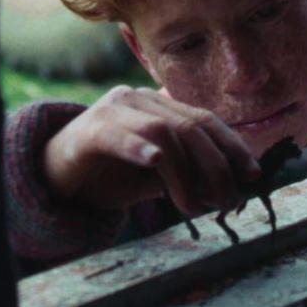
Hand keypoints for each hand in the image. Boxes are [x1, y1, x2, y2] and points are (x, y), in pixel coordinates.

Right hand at [41, 86, 261, 215]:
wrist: (54, 175)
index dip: (232, 145)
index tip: (253, 175)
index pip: (204, 119)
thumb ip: (187, 173)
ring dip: (184, 174)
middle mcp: (138, 100)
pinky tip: (155, 164)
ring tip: (192, 207)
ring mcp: (113, 109)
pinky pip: (121, 135)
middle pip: (190, 125)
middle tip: (228, 201)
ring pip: (163, 132)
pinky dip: (142, 149)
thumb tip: (230, 186)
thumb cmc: (109, 174)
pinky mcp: (90, 129)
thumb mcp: (156, 175)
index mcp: (157, 106)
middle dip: (216, 165)